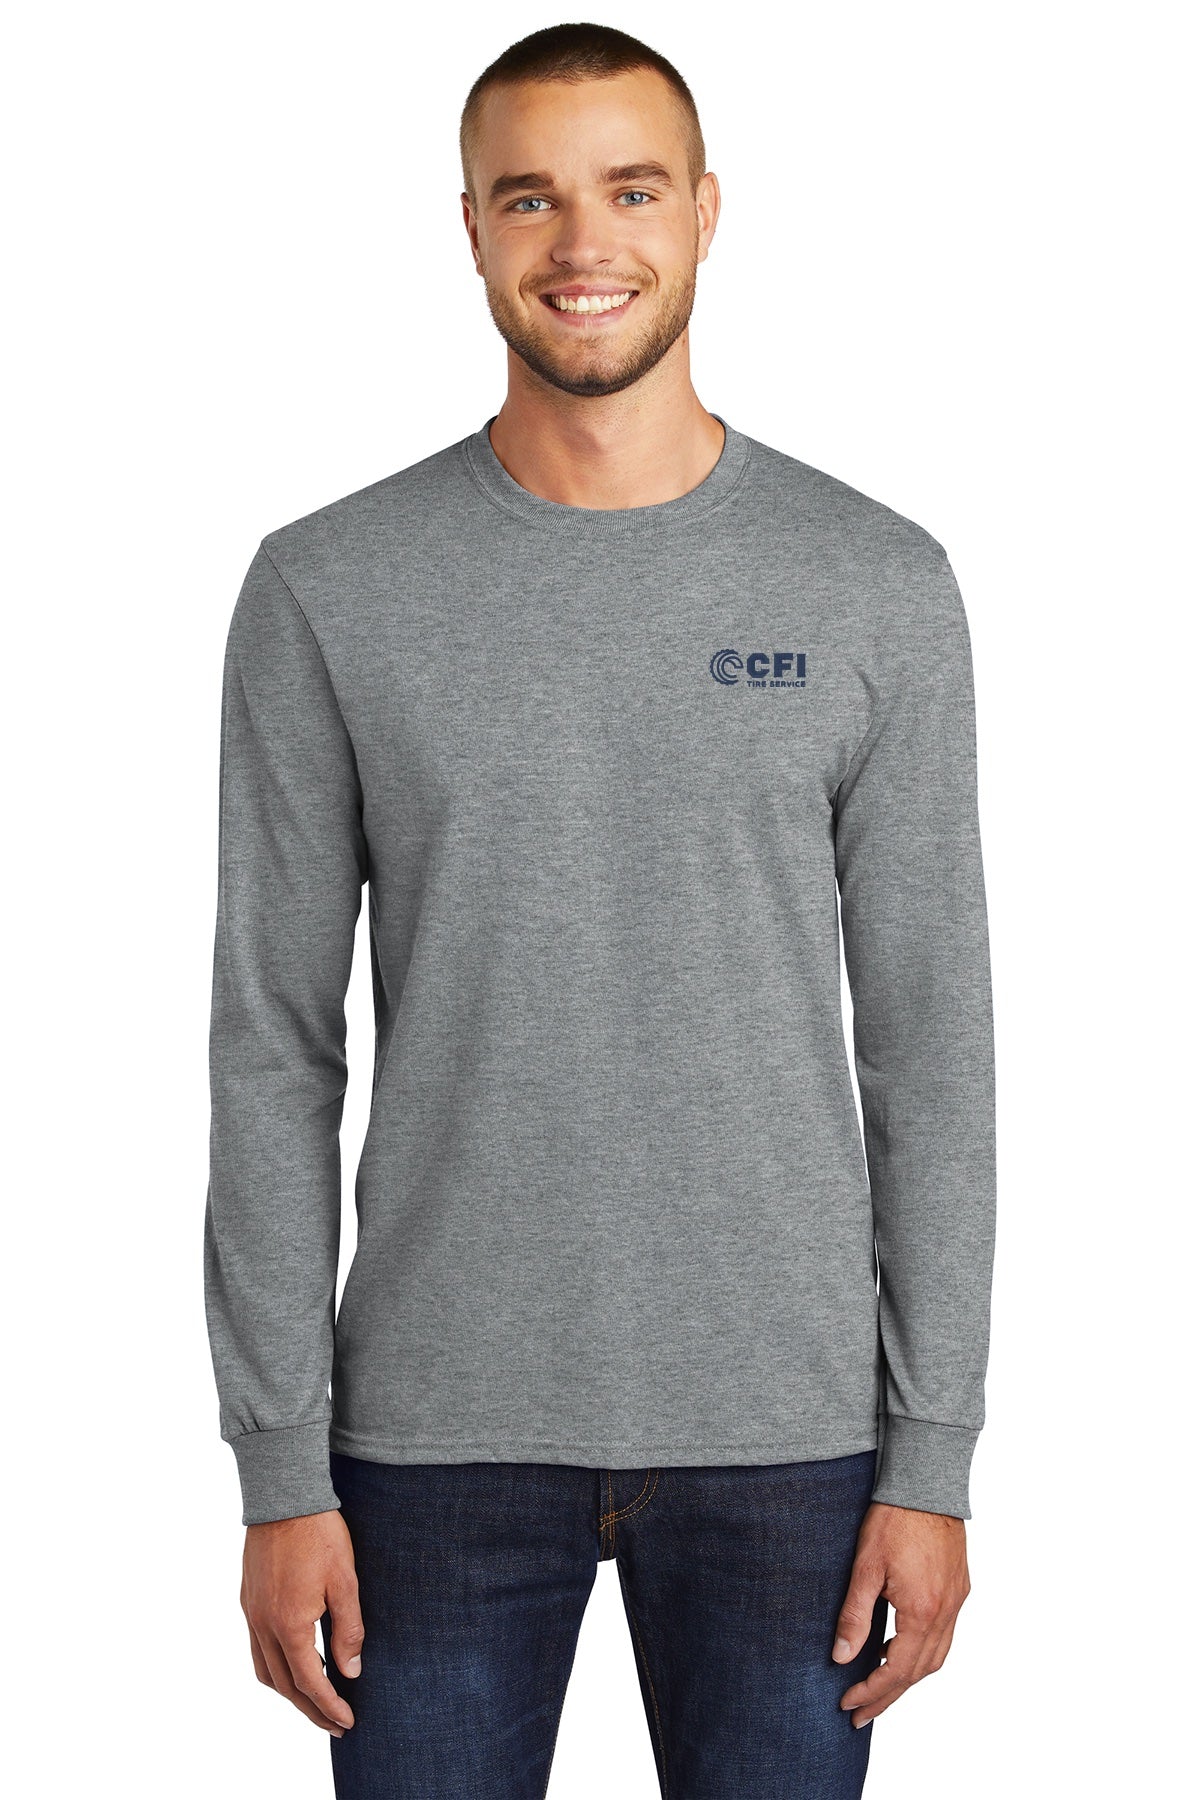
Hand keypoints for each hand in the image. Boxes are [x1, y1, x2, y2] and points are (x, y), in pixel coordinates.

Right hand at [241, 1509, 363, 1735]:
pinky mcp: (248, 1598)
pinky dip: (274, 1666)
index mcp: (289, 1624)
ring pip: (264, 1669)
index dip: (328, 1706)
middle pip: (283, 1685)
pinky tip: (293, 1660)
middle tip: (334, 1724)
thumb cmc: (320, 1534)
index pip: (308, 1682)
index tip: (347, 1722)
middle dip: (310, 1709)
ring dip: (288, 1691)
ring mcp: (251, 1611)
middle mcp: (263, 1624)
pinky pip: (256, 1646)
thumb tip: (351, 1672)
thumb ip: (348, 1630)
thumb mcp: (346, 1581)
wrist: (284, 1496)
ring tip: (314, 1700)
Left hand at [832, 1501, 969, 1726]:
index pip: (897, 1671)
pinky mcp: (959, 1587)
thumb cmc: (893, 1518)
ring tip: (879, 1687)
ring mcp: (956, 1601)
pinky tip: (901, 1647)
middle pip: (919, 1673)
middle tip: (861, 1713)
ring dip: (909, 1677)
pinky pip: (945, 1635)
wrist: (926, 1483)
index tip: (849, 1705)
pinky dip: (923, 1652)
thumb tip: (841, 1657)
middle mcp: (946, 1612)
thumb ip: (854, 1616)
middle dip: (889, 1696)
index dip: (871, 1692)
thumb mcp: (864, 1567)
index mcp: (922, 1612)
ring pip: (937, 1657)